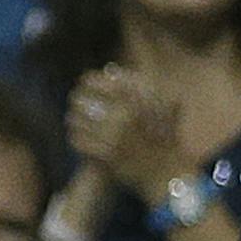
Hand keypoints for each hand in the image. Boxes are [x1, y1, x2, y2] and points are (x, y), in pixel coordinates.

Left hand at [66, 64, 179, 199]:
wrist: (167, 172)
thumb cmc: (167, 137)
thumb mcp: (166, 105)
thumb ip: (142, 85)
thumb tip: (110, 69)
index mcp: (141, 101)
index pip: (107, 82)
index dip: (92, 79)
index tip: (85, 80)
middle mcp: (126, 116)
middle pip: (87, 100)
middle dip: (79, 98)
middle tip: (76, 98)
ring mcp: (114, 137)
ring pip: (79, 120)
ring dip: (74, 116)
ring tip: (73, 115)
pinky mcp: (105, 155)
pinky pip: (79, 140)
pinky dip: (75, 135)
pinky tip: (76, 133)